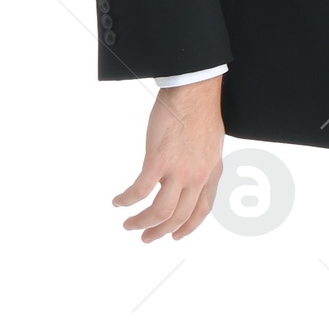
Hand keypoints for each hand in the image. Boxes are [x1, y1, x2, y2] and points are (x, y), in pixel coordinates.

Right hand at [114, 79, 224, 242]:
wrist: (194, 91)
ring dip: (142, 223)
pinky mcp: (158, 161)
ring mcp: (178, 171)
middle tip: (145, 237)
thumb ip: (203, 162)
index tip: (175, 236)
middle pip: (179, 216)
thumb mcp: (211, 143)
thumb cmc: (200, 110)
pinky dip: (127, 200)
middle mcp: (197, 176)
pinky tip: (118, 202)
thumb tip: (192, 170)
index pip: (202, 210)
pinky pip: (140, 191)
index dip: (188, 227)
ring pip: (160, 212)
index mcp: (211, 172)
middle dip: (160, 232)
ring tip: (128, 225)